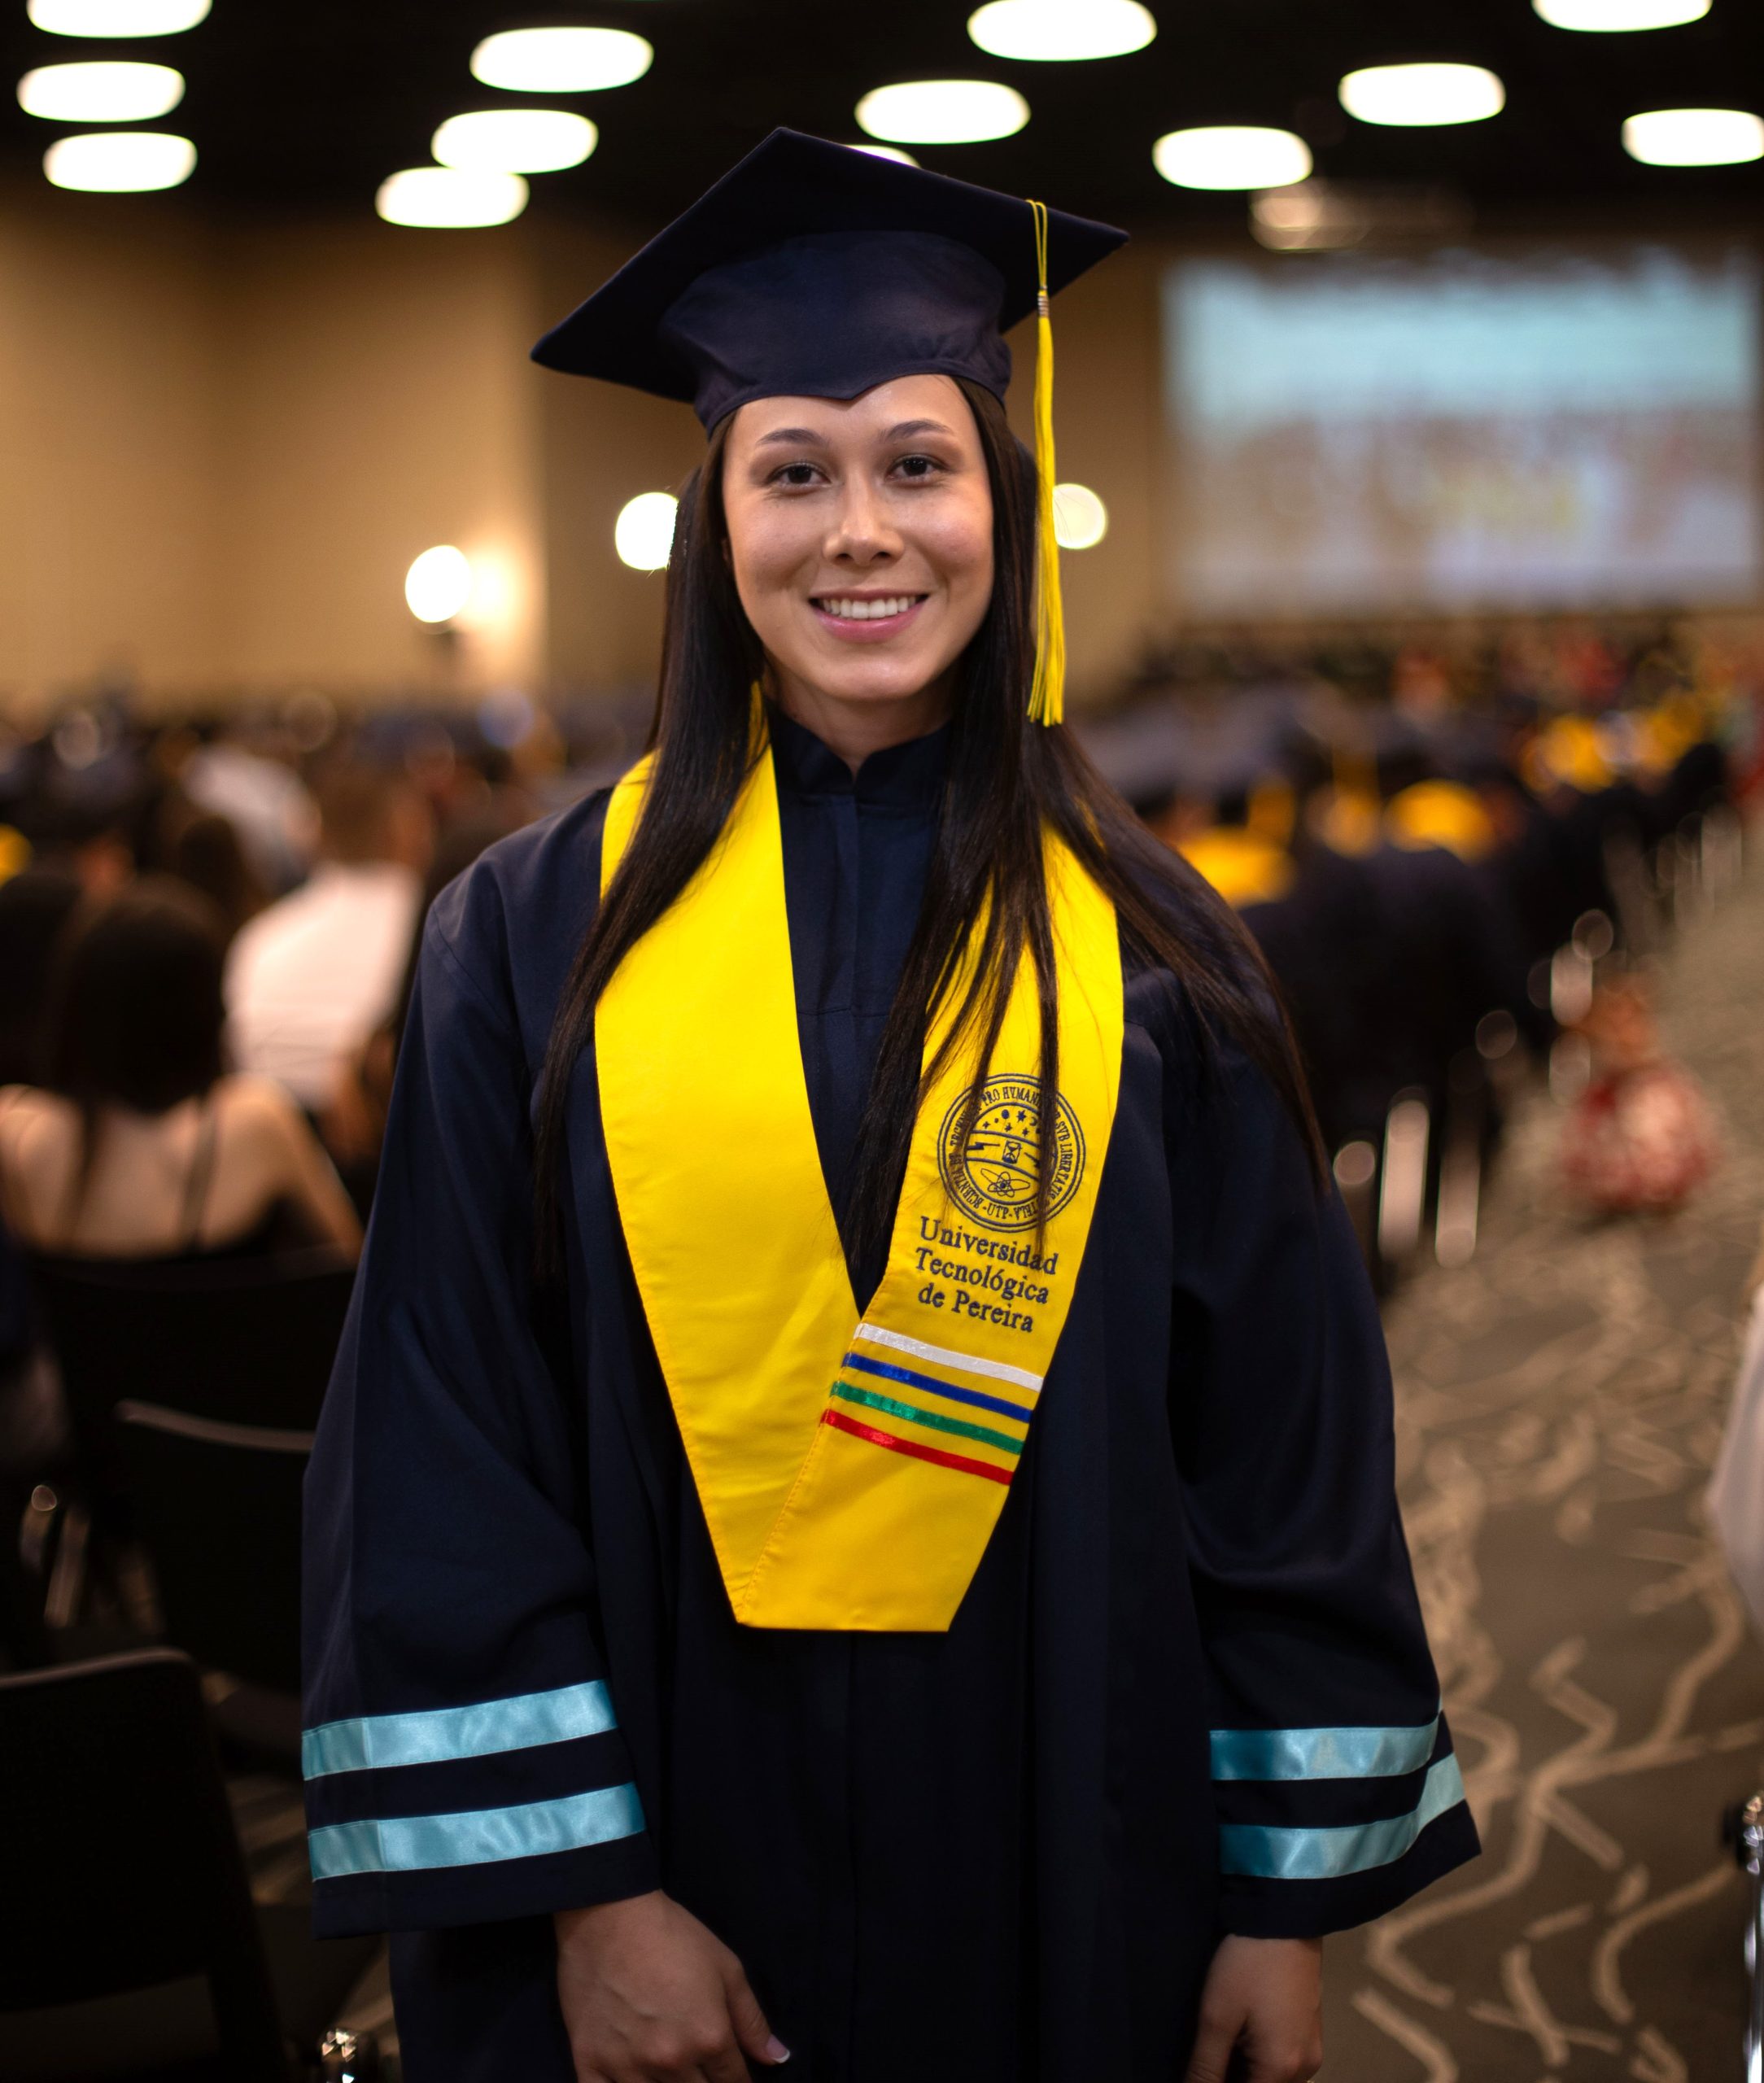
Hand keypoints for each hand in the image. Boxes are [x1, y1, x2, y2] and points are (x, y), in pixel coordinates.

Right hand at [555, 1889, 789, 2081]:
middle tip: (699, 2067)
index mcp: (709, 2038)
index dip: (737, 2082)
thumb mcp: (726, 1968)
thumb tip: (778, 2060)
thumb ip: (752, 2020)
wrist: (610, 1914)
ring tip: (669, 2072)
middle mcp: (671, 2062)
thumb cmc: (674, 1935)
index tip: (729, 2074)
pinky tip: (631, 2080)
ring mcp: (626, 2068)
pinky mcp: (588, 2064)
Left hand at [1184, 1934, 1321, 2082]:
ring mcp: (1311, 2050)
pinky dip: (1259, 2058)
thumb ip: (1206, 2067)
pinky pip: (1283, 2061)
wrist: (1284, 1916)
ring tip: (1218, 2043)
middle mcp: (1304, 2069)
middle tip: (1204, 2055)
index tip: (1199, 2069)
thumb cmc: (1247, 1966)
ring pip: (1271, 2078)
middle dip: (1230, 2076)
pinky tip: (1238, 2034)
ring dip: (1245, 2069)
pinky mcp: (1311, 2032)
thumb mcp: (1217, 2016)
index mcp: (1282, 2070)